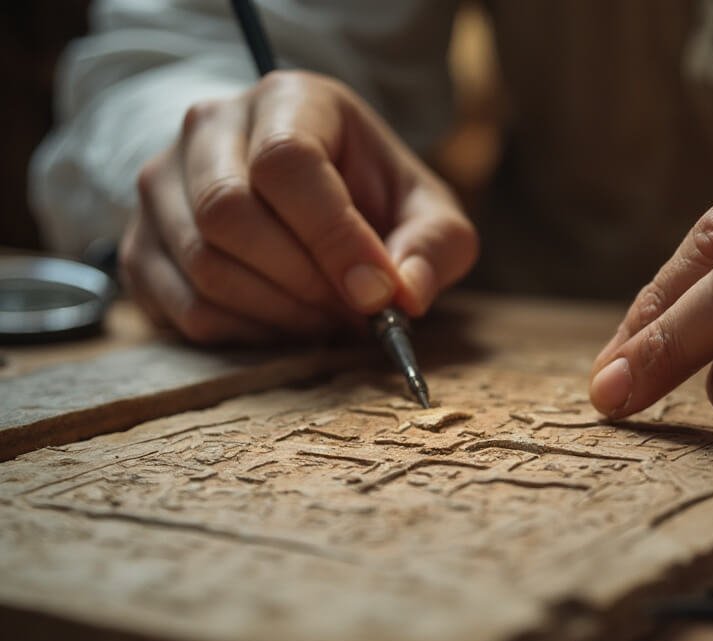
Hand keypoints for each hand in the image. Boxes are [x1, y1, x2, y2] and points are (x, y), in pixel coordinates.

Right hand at [119, 70, 476, 342]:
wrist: (312, 193)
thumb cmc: (373, 197)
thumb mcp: (427, 211)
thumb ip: (433, 247)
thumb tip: (405, 295)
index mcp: (288, 100)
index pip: (286, 163)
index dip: (333, 238)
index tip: (378, 293)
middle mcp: (209, 128)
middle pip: (228, 214)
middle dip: (304, 282)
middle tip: (355, 312)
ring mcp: (163, 185)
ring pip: (203, 265)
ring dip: (280, 313)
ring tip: (328, 318)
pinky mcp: (142, 245)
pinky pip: (185, 308)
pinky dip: (247, 333)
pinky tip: (287, 324)